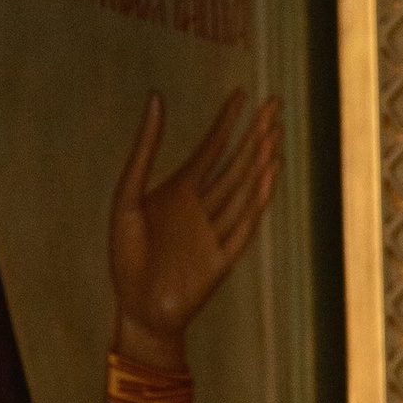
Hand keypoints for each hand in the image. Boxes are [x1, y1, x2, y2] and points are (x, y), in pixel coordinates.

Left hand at [107, 88, 281, 374]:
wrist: (136, 309)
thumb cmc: (126, 256)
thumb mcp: (127, 197)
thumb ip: (143, 151)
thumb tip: (156, 97)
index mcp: (178, 191)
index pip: (210, 148)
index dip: (226, 121)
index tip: (241, 93)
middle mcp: (202, 207)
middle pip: (234, 162)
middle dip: (254, 133)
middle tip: (275, 103)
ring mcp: (215, 230)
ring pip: (243, 187)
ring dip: (260, 159)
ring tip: (276, 131)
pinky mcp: (224, 256)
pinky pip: (245, 222)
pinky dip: (259, 197)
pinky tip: (271, 172)